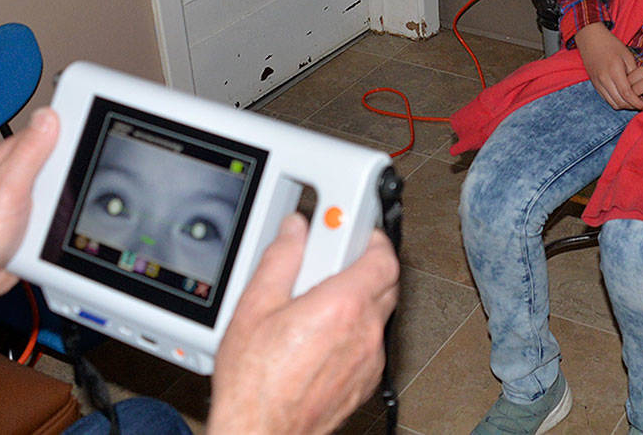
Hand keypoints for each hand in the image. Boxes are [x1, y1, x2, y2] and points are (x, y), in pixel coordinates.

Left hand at [0, 108, 58, 330]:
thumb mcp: (5, 187)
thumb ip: (28, 152)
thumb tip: (48, 117)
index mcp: (8, 160)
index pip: (47, 132)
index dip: (70, 130)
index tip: (90, 136)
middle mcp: (15, 178)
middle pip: (61, 165)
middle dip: (71, 176)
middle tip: (65, 191)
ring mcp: (24, 203)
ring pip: (62, 195)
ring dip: (65, 206)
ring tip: (53, 216)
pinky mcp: (30, 226)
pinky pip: (56, 220)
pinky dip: (58, 227)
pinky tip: (50, 233)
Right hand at [209, 214, 398, 434]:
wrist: (260, 431)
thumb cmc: (255, 383)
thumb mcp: (255, 307)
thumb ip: (280, 259)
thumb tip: (293, 231)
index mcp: (343, 305)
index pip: (382, 256)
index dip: (370, 236)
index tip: (352, 228)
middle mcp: (364, 331)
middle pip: (387, 281)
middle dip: (367, 264)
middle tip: (336, 259)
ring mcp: (369, 359)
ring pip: (380, 313)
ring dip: (361, 298)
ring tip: (322, 299)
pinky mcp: (366, 381)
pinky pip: (372, 343)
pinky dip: (357, 330)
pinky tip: (324, 335)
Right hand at [574, 22, 642, 110]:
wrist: (590, 39)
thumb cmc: (610, 44)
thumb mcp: (627, 55)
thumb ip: (634, 72)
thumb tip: (642, 87)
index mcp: (614, 70)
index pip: (627, 94)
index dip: (637, 103)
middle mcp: (604, 79)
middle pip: (620, 102)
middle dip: (633, 106)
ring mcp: (598, 83)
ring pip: (612, 103)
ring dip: (624, 106)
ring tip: (634, 102)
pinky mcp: (594, 84)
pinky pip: (606, 99)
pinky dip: (616, 101)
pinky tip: (624, 98)